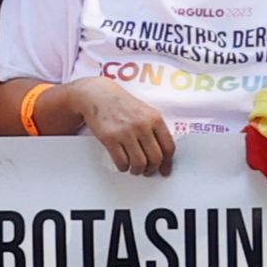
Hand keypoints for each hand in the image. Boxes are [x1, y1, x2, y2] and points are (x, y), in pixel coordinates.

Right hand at [57, 75, 174, 176]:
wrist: (98, 95)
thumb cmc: (122, 104)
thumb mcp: (145, 112)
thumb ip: (155, 129)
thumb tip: (163, 154)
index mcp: (154, 118)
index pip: (168, 147)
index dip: (167, 163)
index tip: (165, 170)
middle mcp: (142, 125)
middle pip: (155, 158)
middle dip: (152, 169)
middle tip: (148, 171)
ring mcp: (126, 132)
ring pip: (139, 164)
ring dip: (137, 170)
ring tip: (135, 168)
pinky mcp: (110, 138)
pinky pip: (121, 162)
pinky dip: (123, 167)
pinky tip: (123, 163)